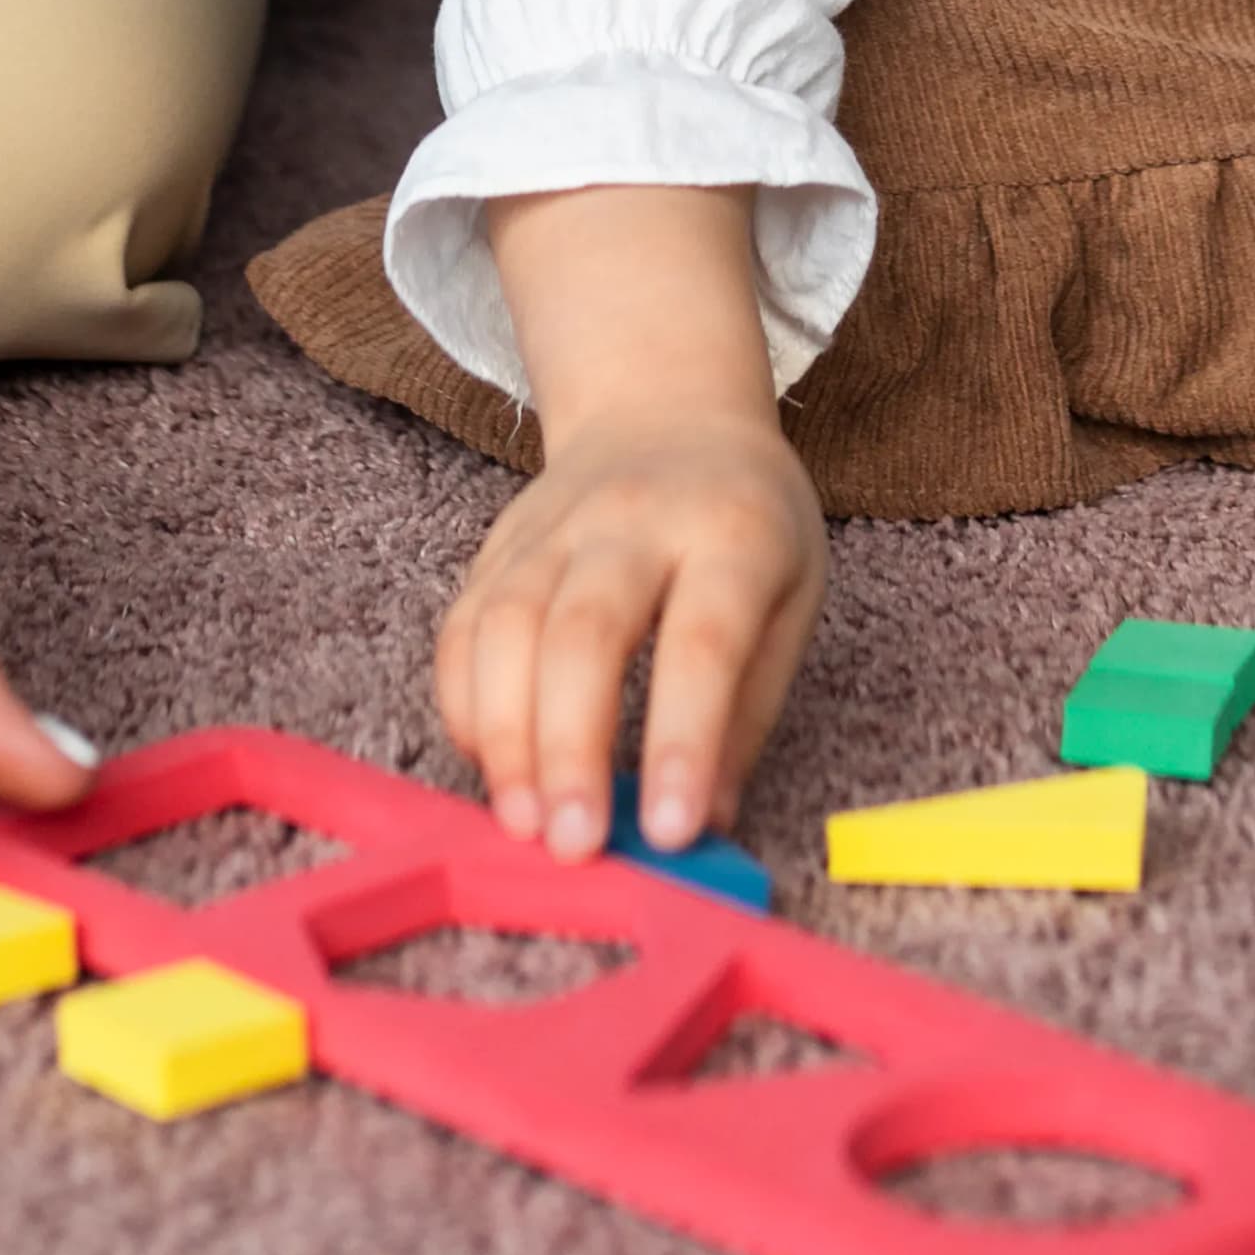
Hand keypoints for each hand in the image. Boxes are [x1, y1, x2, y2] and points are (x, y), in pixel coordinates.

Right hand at [434, 409, 827, 862]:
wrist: (666, 408)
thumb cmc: (746, 526)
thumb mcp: (791, 599)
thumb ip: (748, 711)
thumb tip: (703, 824)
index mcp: (731, 533)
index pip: (702, 640)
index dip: (682, 739)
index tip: (668, 834)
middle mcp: (633, 521)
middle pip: (584, 632)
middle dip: (571, 749)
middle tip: (573, 847)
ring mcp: (553, 526)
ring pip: (507, 628)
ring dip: (507, 738)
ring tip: (524, 825)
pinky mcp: (497, 546)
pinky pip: (463, 628)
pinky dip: (466, 706)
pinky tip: (489, 766)